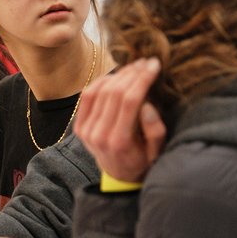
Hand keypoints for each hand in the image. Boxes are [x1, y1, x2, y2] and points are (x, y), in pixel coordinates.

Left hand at [74, 58, 165, 182]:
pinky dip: (101, 81)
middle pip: (114, 93)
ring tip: (135, 66)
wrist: (118, 175)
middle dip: (132, 73)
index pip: (129, 101)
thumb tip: (147, 104)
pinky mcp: (79, 126)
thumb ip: (155, 130)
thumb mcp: (157, 152)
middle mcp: (99, 135)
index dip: (142, 79)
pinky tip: (116, 75)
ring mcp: (86, 130)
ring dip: (118, 74)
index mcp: (120, 142)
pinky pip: (87, 96)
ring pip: (99, 91)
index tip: (154, 65)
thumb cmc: (143, 161)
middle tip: (146, 62)